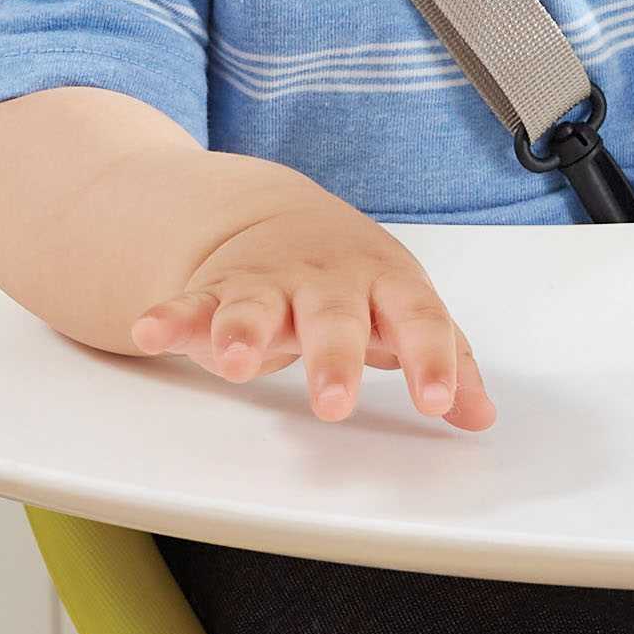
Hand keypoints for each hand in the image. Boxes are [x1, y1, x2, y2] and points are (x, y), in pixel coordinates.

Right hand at [128, 198, 495, 429]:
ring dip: (244, 333)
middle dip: (334, 359)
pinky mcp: (217, 292)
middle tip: (335, 402)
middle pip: (334, 318)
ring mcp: (269, 283)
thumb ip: (447, 362)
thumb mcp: (407, 312)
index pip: (418, 319)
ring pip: (256, 306)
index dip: (432, 360)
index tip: (439, 401)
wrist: (284, 218)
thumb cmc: (359, 282)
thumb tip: (480, 415)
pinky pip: (190, 305)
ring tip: (236, 364)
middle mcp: (327, 281)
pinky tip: (153, 332)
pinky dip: (171, 318)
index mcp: (385, 284)